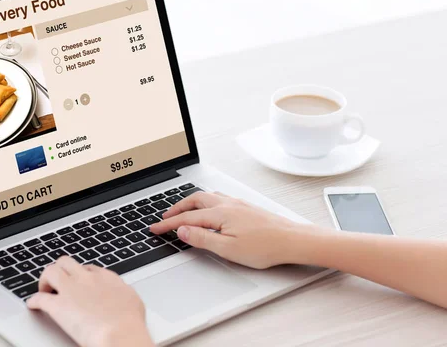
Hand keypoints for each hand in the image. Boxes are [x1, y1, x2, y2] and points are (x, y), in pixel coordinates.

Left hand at [27, 256, 152, 346]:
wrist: (121, 334)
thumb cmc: (130, 324)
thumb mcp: (133, 302)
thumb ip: (122, 294)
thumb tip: (122, 297)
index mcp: (106, 278)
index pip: (89, 268)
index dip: (80, 275)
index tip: (78, 282)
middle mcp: (87, 278)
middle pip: (66, 262)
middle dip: (61, 270)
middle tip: (58, 282)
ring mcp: (71, 290)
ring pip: (50, 271)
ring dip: (45, 280)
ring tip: (44, 289)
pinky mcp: (58, 306)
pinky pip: (39, 298)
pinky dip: (34, 301)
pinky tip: (33, 305)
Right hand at [150, 191, 313, 268]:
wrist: (292, 240)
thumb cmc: (265, 246)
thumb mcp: (228, 248)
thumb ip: (202, 238)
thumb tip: (182, 230)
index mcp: (220, 213)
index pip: (186, 218)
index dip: (168, 223)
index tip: (155, 228)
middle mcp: (227, 204)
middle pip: (194, 200)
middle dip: (176, 208)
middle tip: (164, 217)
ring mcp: (237, 203)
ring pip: (206, 197)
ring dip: (190, 202)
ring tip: (182, 210)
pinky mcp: (245, 207)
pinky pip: (218, 198)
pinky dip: (205, 201)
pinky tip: (209, 208)